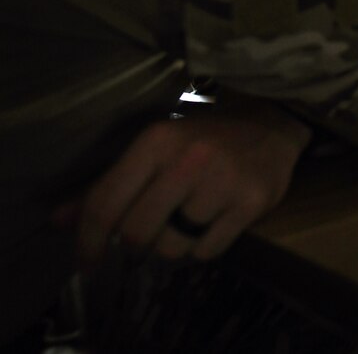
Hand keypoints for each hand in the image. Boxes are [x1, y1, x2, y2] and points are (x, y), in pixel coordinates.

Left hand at [68, 93, 311, 265]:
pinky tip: (213, 223)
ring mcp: (223, 183)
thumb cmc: (204, 138)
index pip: (106, 204)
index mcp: (157, 142)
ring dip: (173, 244)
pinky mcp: (252, 202)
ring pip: (172, 247)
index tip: (87, 263)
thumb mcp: (155, 149)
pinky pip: (208, 250)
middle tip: (153, 229)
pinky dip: (203, 246)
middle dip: (139, 241)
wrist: (271, 123)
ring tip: (188, 220)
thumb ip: (109, 185)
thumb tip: (57, 222)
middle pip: (137, 233)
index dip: (88, 241)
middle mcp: (188, 160)